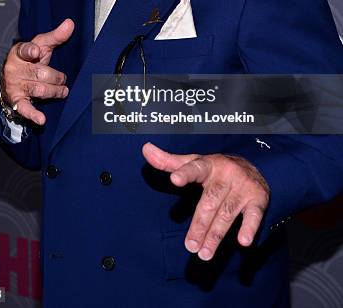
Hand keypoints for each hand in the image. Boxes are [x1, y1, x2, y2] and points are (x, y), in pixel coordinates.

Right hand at [0, 18, 73, 124]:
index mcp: (19, 53)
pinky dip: (33, 115)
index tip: (37, 50)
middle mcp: (15, 69)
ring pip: (39, 89)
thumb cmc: (30, 60)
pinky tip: (41, 119)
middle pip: (40, 73)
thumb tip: (70, 23)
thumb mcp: (41, 45)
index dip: (30, 50)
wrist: (12, 80)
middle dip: (56, 77)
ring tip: (63, 91)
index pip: (24, 50)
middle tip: (64, 79)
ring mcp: (15, 86)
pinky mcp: (17, 101)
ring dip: (54, 91)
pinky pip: (25, 109)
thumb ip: (56, 36)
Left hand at [142, 142, 269, 260]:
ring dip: (215, 235)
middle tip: (190, 246)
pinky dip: (249, 228)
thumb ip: (170, 161)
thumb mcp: (194, 163)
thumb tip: (145, 149)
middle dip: (199, 225)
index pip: (194, 167)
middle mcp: (226, 173)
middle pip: (209, 202)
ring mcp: (243, 186)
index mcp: (208, 164)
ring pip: (226, 213)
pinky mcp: (257, 199)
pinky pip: (254, 215)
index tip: (174, 180)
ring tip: (204, 253)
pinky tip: (242, 241)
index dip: (184, 174)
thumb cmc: (215, 169)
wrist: (255, 166)